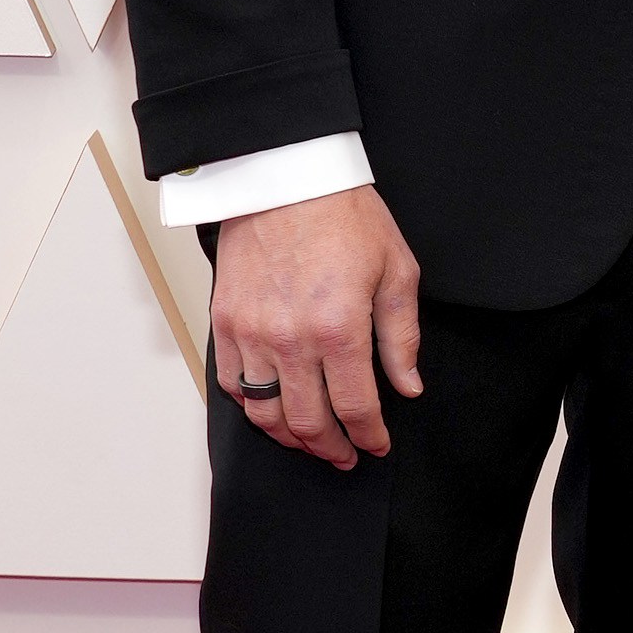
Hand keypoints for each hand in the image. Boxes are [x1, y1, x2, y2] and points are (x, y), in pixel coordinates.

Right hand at [211, 186, 421, 470]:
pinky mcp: (225, 322)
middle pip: (307, 422)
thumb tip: (407, 386)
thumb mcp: (396, 271)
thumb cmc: (344, 216)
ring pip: (264, 412)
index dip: (370, 437)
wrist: (285, 177)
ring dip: (289, 435)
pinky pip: (232, 383)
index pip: (356, 408)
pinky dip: (251, 404)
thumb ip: (401, 337)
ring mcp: (251, 333)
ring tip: (309, 440)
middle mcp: (290, 339)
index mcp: (339, 329)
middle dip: (330, 448)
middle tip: (345, 455)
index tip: (378, 446)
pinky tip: (271, 406)